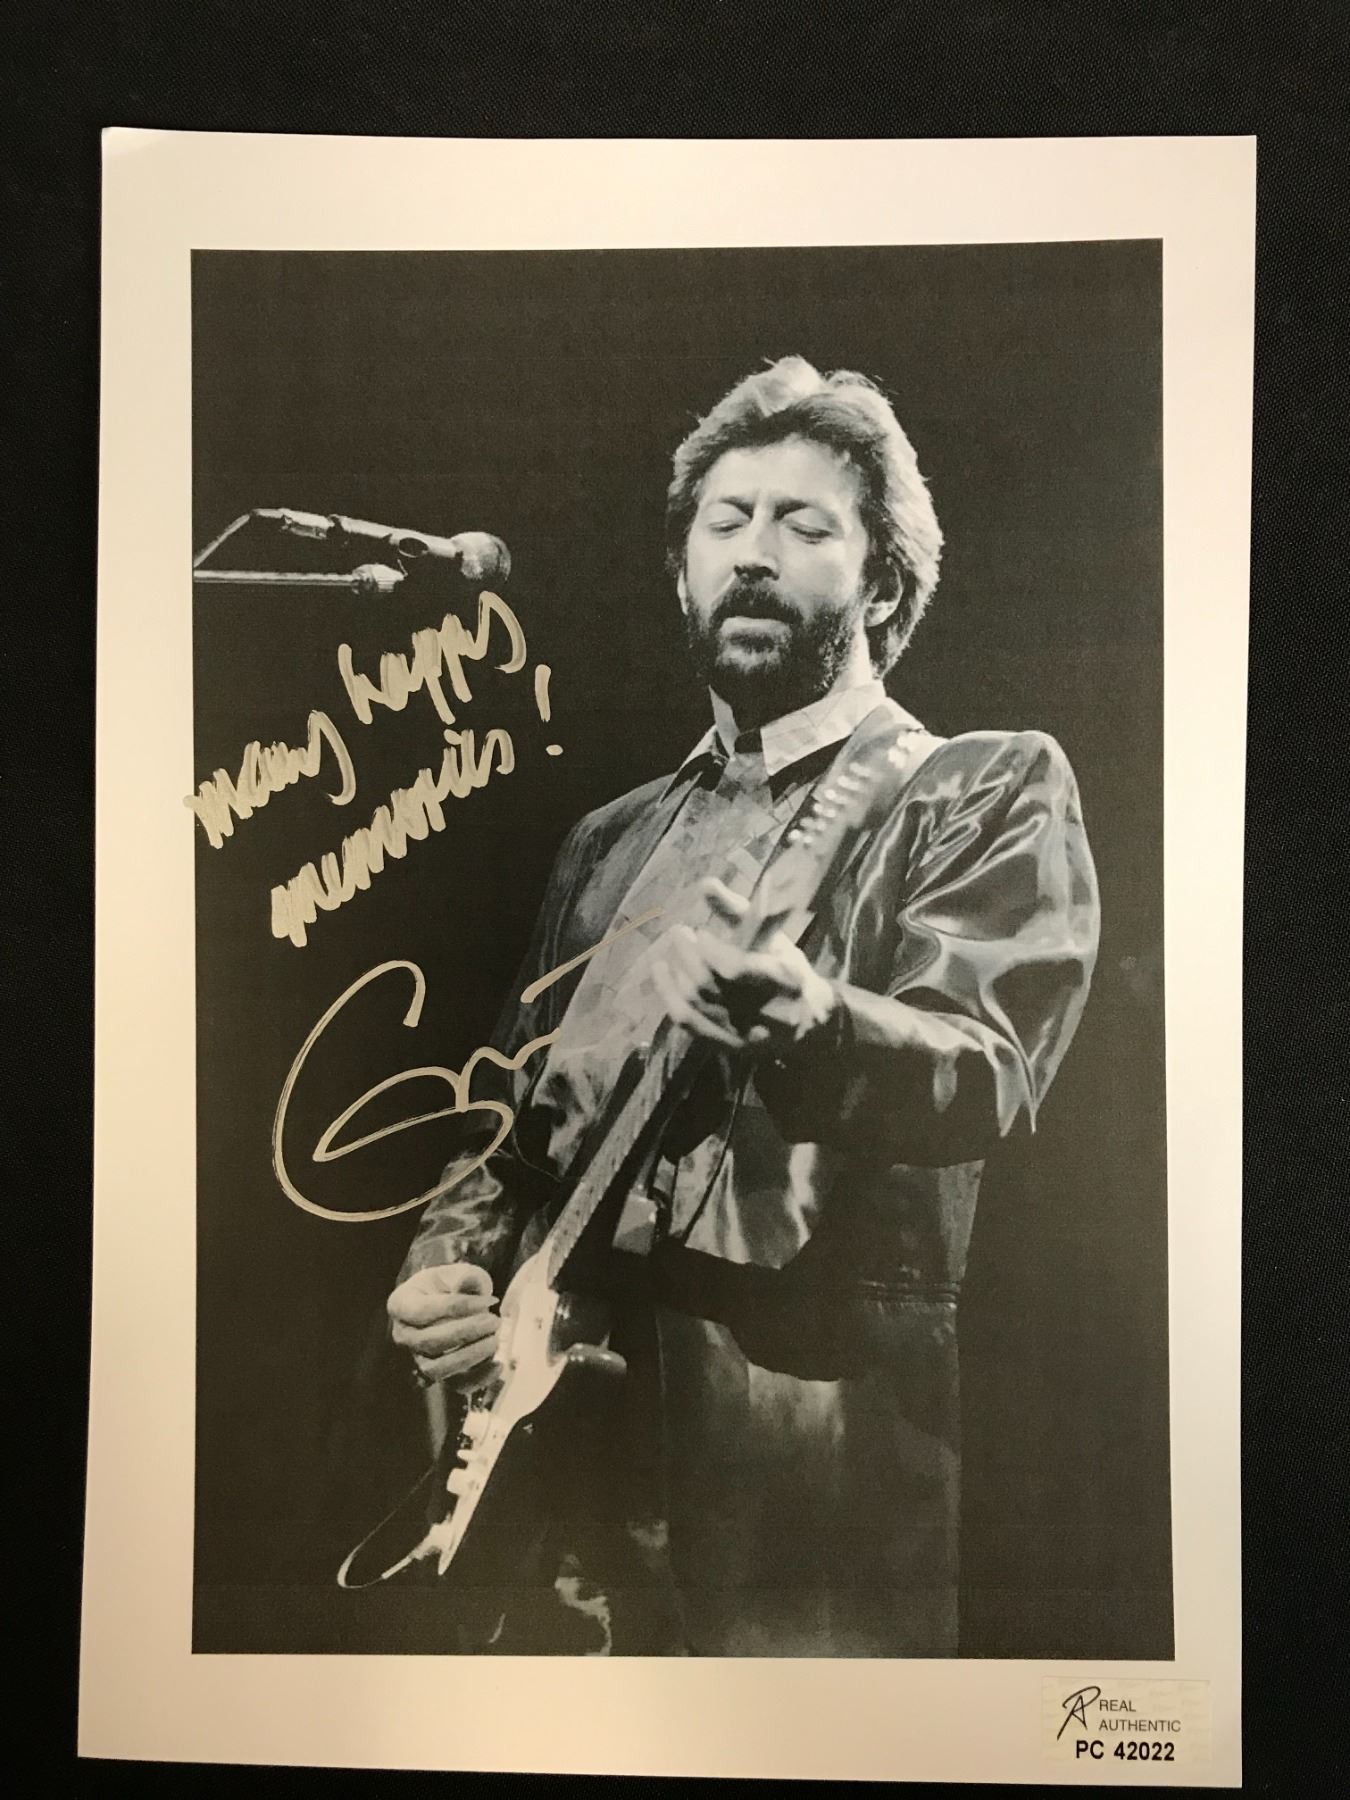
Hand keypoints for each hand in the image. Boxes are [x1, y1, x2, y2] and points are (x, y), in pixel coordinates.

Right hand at [387, 1261, 498, 1389]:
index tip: (489, 1302)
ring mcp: (418, 1358)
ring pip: (439, 1368)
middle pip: (430, 1342)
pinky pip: (456, 1385)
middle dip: (466, 1333)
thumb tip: (468, 1282)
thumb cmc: (448, 1285)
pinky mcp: (439, 1375)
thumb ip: (463, 1277)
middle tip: (494, 1321)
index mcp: (400, 1304)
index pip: (424, 1311)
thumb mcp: (455, 1273)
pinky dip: (479, 1379)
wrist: (445, 1301)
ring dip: (470, 1356)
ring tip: (494, 1340)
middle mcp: (403, 1336)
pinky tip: (497, 1364)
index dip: (459, 1307)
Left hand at [653, 876, 837, 1055]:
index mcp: (784, 982)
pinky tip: (660, 970)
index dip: (711, 950)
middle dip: (688, 956)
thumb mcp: (774, 938)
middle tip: (679, 933)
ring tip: (673, 949)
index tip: (701, 932)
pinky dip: (668, 994)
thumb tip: (704, 884)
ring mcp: (743, 1034)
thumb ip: (739, 912)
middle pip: (711, 987)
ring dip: (677, 972)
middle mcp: (764, 1013)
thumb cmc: (790, 971)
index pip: (737, 970)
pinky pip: (688, 1023)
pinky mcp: (726, 1046)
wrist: (809, 1024)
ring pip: (697, 1005)